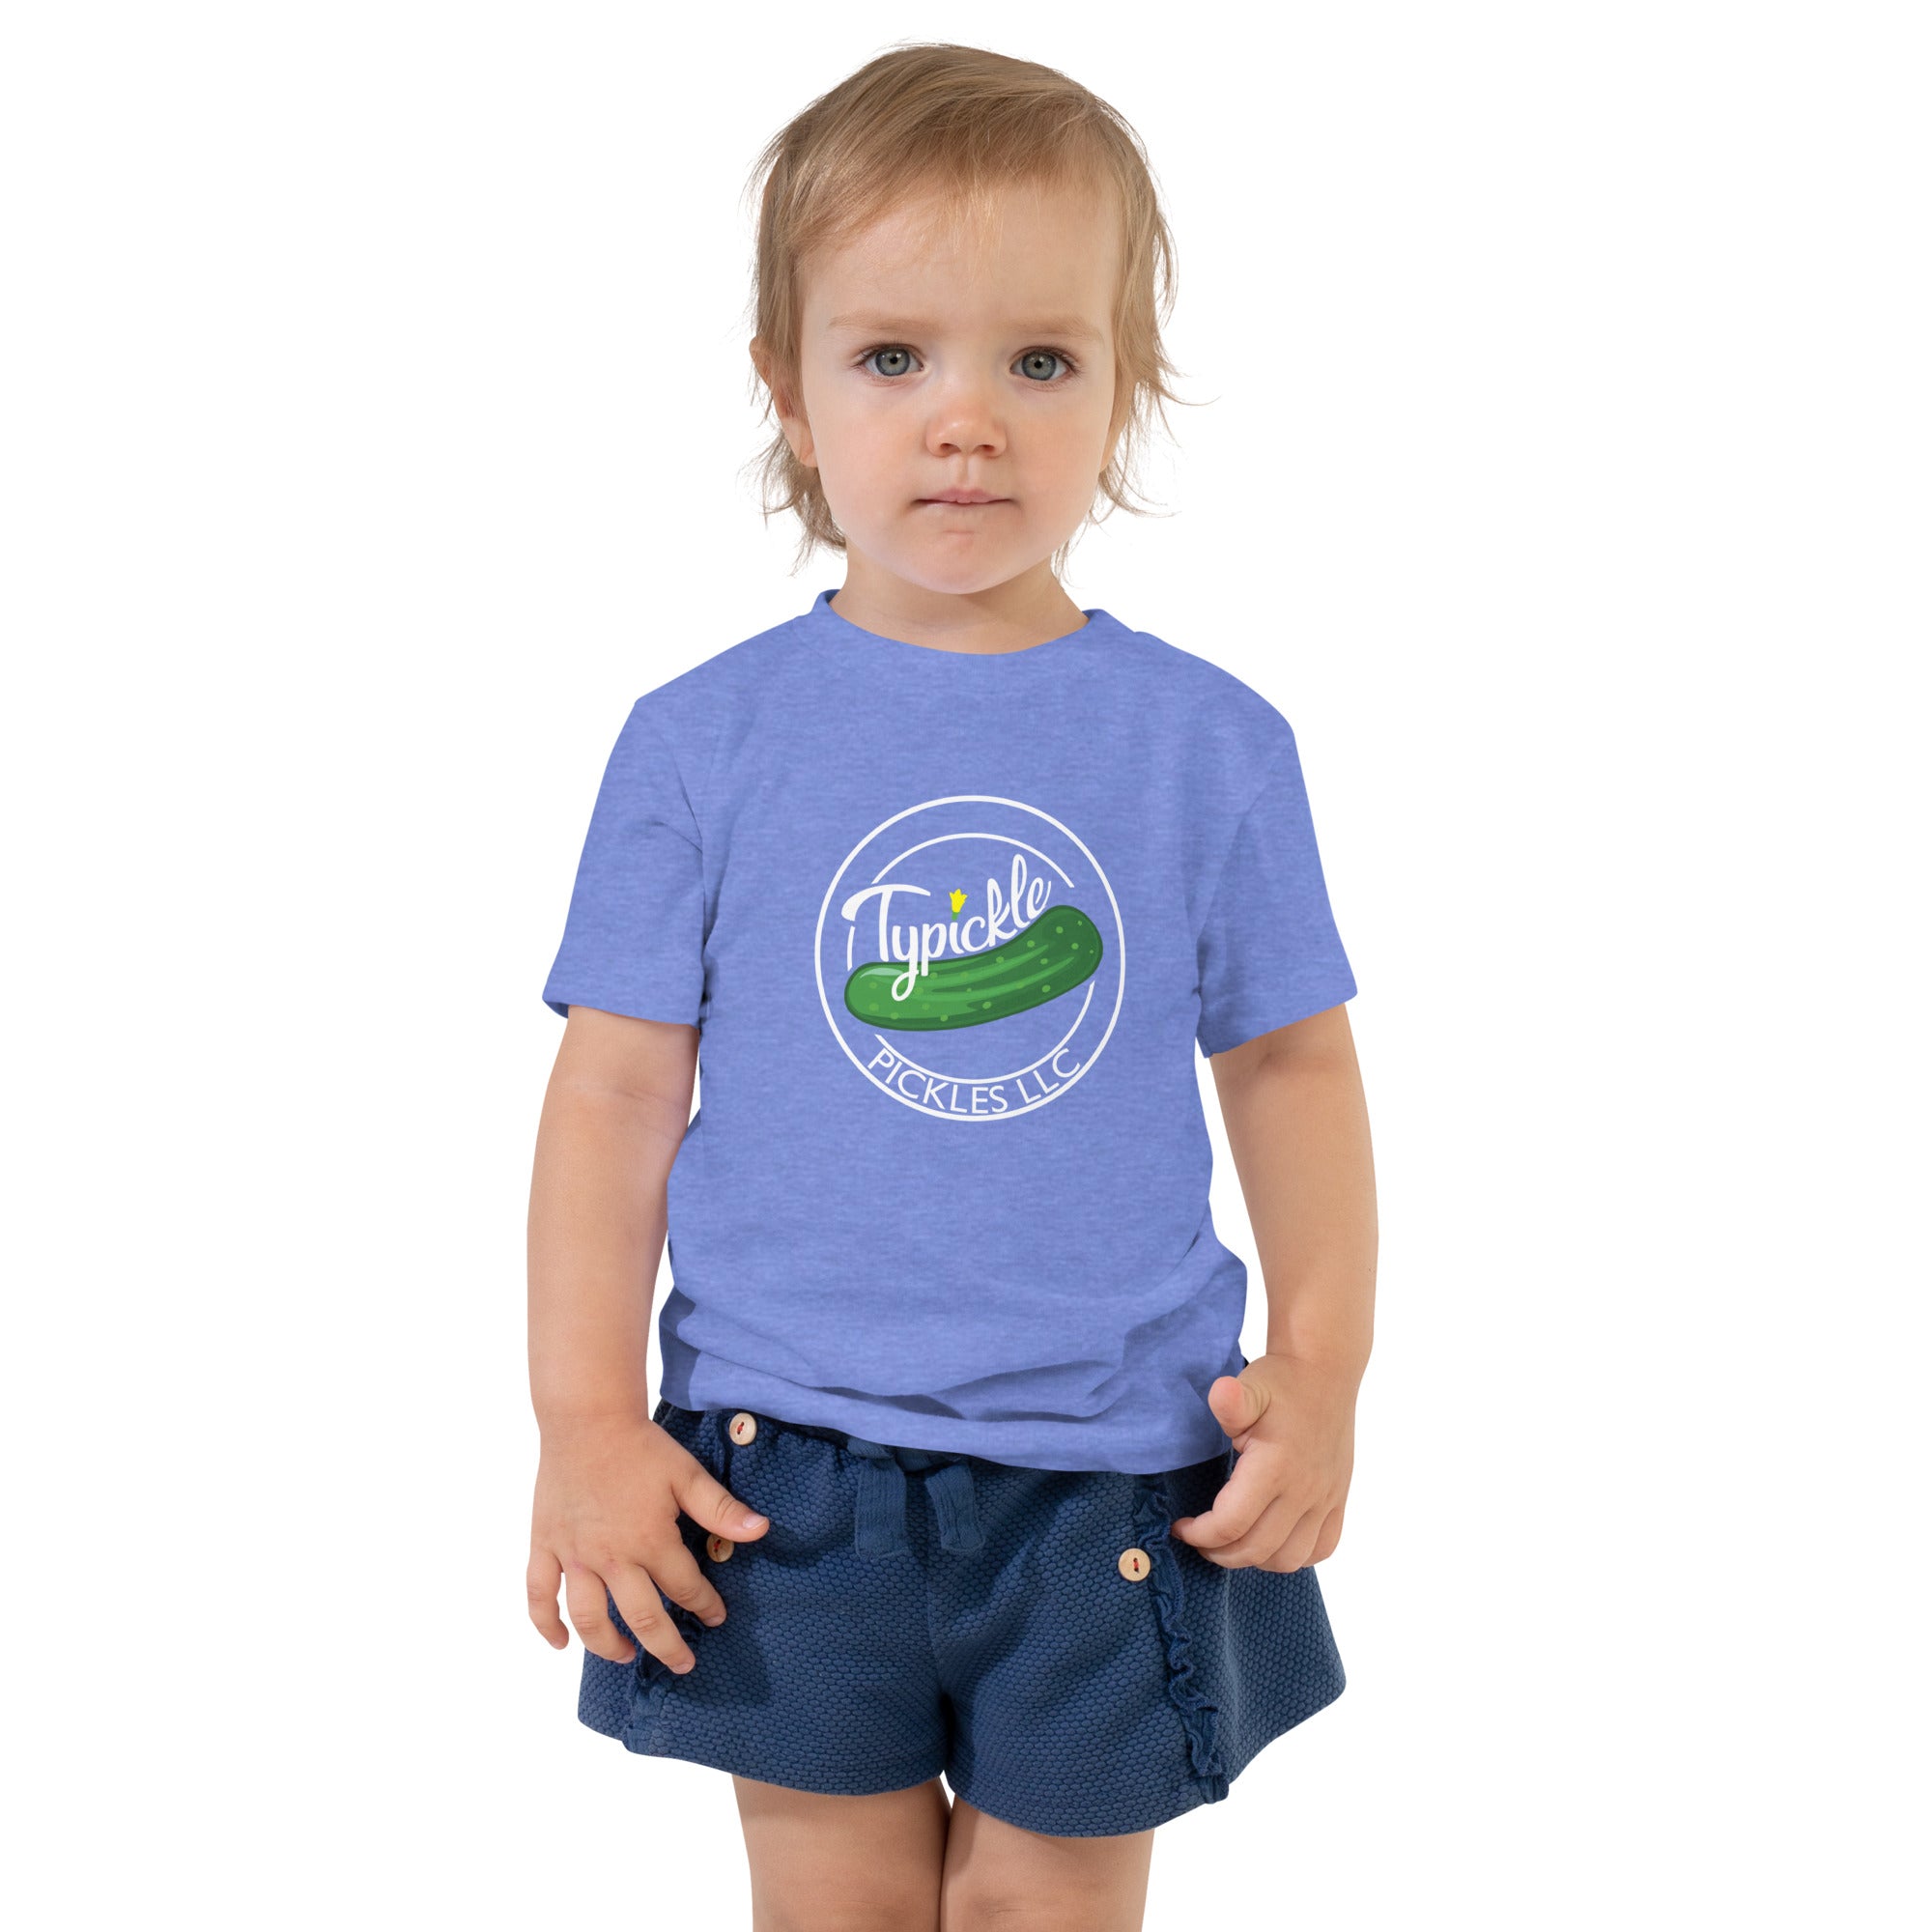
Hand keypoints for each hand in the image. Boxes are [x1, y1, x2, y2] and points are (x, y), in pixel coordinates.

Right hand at [526, 1413, 769, 1672]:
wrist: (586, 1419)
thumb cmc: (640, 1446)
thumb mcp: (686, 1475)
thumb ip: (721, 1509)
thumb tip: (761, 1531)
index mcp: (649, 1541)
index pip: (685, 1588)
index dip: (705, 1606)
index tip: (716, 1617)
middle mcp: (611, 1558)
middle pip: (641, 1618)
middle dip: (666, 1646)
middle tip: (682, 1664)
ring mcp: (574, 1556)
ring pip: (589, 1618)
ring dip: (608, 1646)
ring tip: (626, 1656)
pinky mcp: (545, 1546)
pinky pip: (539, 1595)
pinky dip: (546, 1624)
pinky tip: (560, 1642)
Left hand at [1168, 1354, 1356, 1572]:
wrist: (1325, 1372)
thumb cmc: (1281, 1381)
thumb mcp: (1250, 1386)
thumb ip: (1231, 1401)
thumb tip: (1221, 1393)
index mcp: (1276, 1467)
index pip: (1231, 1524)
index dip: (1200, 1534)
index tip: (1181, 1526)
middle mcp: (1304, 1490)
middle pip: (1256, 1549)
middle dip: (1219, 1553)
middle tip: (1199, 1540)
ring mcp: (1325, 1499)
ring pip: (1289, 1559)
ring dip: (1255, 1560)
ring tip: (1232, 1543)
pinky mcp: (1338, 1499)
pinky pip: (1322, 1549)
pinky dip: (1294, 1556)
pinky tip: (1272, 1541)